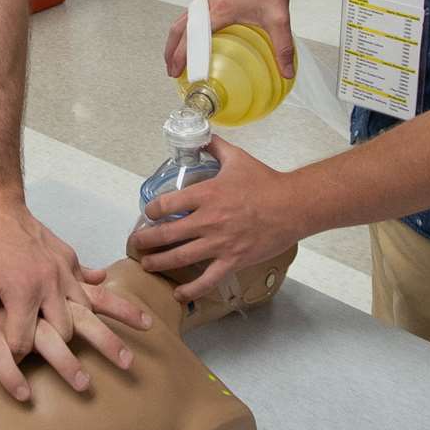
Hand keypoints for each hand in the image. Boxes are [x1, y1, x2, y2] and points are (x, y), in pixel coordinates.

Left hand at [0, 201, 150, 401]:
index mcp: (21, 290)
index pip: (23, 341)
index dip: (13, 355)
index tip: (8, 356)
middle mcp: (49, 281)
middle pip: (64, 331)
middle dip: (66, 355)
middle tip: (83, 382)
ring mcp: (62, 268)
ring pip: (86, 311)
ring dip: (97, 332)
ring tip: (127, 357)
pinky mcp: (69, 259)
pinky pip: (89, 285)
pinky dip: (102, 300)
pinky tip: (127, 314)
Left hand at [125, 137, 301, 301]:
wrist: (292, 206)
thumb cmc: (265, 181)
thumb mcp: (237, 158)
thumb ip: (215, 146)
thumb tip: (202, 135)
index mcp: (205, 194)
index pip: (165, 204)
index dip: (151, 210)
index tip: (147, 213)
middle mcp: (207, 220)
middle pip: (166, 234)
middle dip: (146, 240)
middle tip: (136, 242)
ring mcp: (219, 244)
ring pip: (180, 258)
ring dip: (158, 262)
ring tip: (147, 264)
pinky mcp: (232, 261)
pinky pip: (207, 280)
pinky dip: (191, 290)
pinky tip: (180, 294)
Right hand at [164, 0, 296, 78]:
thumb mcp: (278, 18)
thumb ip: (283, 47)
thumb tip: (287, 73)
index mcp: (218, 11)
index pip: (192, 38)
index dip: (182, 57)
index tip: (178, 73)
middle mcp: (208, 3)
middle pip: (179, 28)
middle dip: (171, 50)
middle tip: (172, 70)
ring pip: (183, 19)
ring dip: (176, 38)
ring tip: (177, 56)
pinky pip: (192, 13)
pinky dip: (186, 27)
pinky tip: (197, 35)